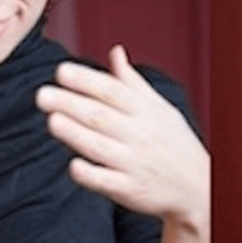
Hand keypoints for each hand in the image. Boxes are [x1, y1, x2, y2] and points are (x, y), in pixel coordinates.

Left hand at [35, 46, 208, 225]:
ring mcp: (135, 164)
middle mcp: (140, 136)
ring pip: (100, 147)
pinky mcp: (130, 190)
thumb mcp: (161, 109)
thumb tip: (115, 52)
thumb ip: (133, 82)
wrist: (198, 187)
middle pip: (101, 116)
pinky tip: (73, 164)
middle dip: (71, 104)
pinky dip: (90, 174)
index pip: (113, 91)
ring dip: (75, 134)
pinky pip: (106, 182)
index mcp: (146, 112)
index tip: (61, 71)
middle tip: (43, 94)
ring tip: (52, 120)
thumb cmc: (174, 143)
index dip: (87, 80)